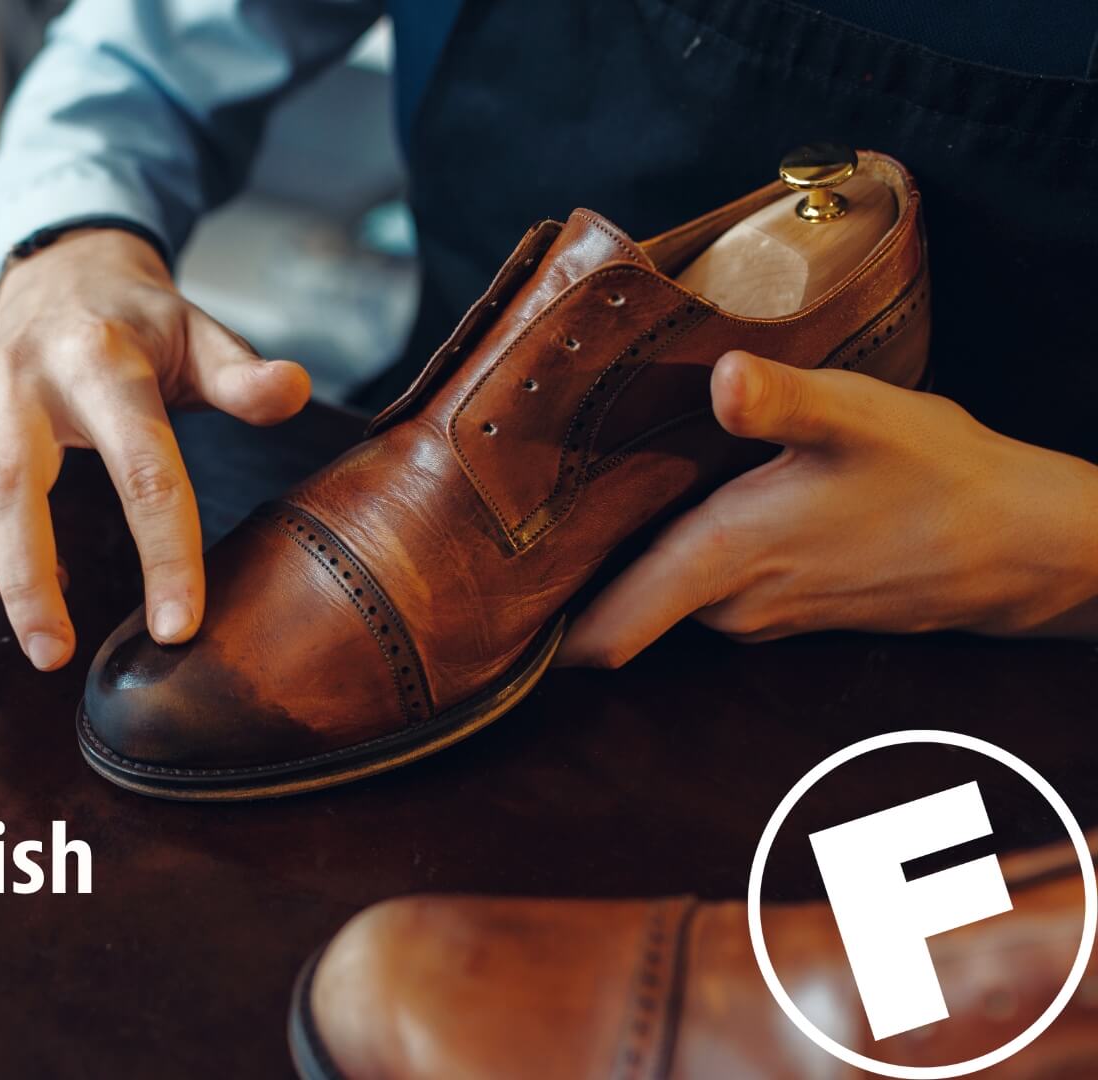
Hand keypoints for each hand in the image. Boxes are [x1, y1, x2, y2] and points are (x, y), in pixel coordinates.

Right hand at [0, 230, 310, 669]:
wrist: (64, 267)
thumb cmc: (140, 317)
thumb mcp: (199, 332)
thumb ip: (242, 373)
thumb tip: (293, 391)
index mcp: (104, 361)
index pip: (141, 468)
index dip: (163, 552)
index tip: (178, 627)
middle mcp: (30, 381)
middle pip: (13, 488)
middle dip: (30, 580)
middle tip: (58, 657)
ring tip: (39, 637)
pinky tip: (10, 581)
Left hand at [558, 351, 1097, 667]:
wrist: (1025, 545)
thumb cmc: (941, 477)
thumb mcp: (861, 417)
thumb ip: (784, 401)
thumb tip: (722, 375)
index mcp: (723, 560)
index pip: (605, 632)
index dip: (538, 636)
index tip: (481, 615)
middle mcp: (730, 603)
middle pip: (614, 606)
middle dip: (566, 577)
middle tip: (508, 523)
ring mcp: (760, 612)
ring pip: (659, 594)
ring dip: (622, 560)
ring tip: (573, 503)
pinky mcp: (786, 604)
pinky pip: (701, 588)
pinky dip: (671, 558)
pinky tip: (662, 506)